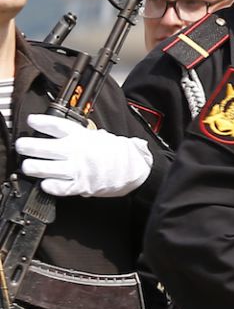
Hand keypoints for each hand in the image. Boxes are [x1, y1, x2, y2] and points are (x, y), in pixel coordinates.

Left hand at [18, 114, 153, 197]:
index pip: (54, 125)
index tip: (32, 121)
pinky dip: (48, 185)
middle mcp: (76, 151)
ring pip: (42, 168)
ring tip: (29, 166)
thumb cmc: (119, 153)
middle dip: (26, 146)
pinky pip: (57, 187)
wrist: (137, 170)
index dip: (39, 122)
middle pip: (41, 146)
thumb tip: (63, 134)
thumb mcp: (100, 136)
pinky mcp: (80, 185)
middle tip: (23, 146)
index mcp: (82, 136)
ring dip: (31, 167)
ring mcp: (77, 168)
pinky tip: (46, 182)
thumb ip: (80, 135)